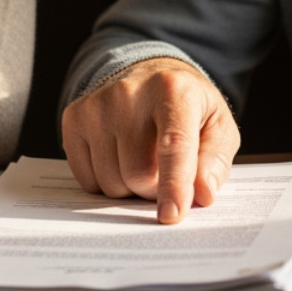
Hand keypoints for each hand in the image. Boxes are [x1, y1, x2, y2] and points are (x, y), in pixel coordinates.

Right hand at [62, 57, 240, 223]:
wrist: (148, 74)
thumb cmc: (187, 106)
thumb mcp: (217, 126)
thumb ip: (214, 162)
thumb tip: (202, 195)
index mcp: (173, 90)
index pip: (173, 146)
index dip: (173, 185)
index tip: (171, 215)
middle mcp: (130, 93)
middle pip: (138, 174)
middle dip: (155, 188)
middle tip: (165, 169)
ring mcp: (97, 105)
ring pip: (111, 182)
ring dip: (130, 186)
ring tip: (142, 158)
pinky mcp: (74, 118)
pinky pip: (87, 180)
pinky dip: (106, 181)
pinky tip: (118, 155)